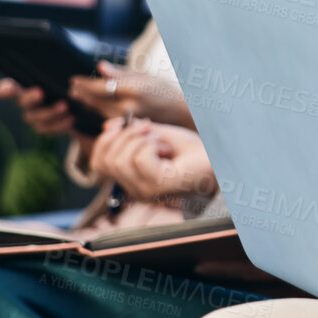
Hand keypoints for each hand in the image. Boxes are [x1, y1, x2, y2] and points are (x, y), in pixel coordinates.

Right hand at [0, 77, 76, 136]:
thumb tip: (73, 85)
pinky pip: (47, 130)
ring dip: (50, 112)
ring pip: (34, 117)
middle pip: (22, 101)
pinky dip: (59, 125)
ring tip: (65, 106)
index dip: (4, 89)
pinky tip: (72, 118)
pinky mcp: (44, 127)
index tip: (5, 90)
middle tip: (40, 93)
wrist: (82, 106)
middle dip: (29, 98)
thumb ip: (75, 81)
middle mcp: (27, 100)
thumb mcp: (80, 81)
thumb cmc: (73, 87)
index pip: (9, 86)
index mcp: (30, 84)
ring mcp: (34, 116)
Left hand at [69, 62, 193, 128]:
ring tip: (77, 95)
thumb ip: (122, 72)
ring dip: (87, 102)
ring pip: (99, 111)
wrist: (182, 113)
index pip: (101, 86)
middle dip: (82, 93)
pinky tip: (91, 105)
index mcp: (135, 88)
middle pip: (97, 100)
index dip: (85, 83)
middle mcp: (130, 105)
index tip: (74, 79)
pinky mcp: (129, 127)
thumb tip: (100, 67)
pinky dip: (97, 111)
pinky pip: (107, 118)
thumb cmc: (164, 90)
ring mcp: (129, 118)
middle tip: (72, 87)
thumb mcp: (146, 75)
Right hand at [87, 117, 215, 201]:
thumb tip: (107, 126)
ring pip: (120, 160)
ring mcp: (145, 191)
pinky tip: (167, 150)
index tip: (129, 126)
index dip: (106, 140)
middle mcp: (134, 189)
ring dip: (140, 140)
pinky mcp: (158, 186)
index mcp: (131, 179)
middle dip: (125, 136)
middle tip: (150, 130)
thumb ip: (132, 132)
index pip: (98, 163)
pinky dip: (151, 145)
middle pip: (105, 160)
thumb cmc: (192, 152)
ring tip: (161, 142)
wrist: (220, 160)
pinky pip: (139, 160)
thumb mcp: (157, 135)